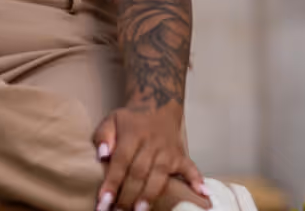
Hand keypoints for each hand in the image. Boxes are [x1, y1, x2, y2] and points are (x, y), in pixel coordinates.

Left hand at [92, 106, 209, 210]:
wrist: (157, 102)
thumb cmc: (130, 119)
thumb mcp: (111, 120)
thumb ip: (103, 137)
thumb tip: (102, 156)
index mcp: (132, 135)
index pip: (120, 162)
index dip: (112, 183)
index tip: (104, 201)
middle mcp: (151, 143)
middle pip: (139, 172)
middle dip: (128, 195)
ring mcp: (168, 150)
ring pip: (159, 175)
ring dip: (150, 195)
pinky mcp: (181, 155)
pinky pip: (191, 169)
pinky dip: (196, 181)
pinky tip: (202, 194)